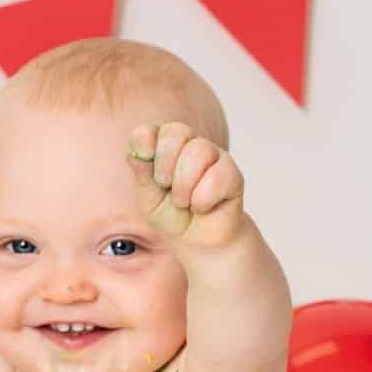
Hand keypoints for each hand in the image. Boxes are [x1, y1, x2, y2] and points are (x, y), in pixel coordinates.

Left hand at [126, 122, 245, 249]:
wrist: (198, 241)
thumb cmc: (173, 216)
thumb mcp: (149, 198)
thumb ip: (143, 173)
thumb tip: (138, 150)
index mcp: (164, 147)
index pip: (151, 130)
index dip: (145, 142)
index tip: (144, 160)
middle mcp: (190, 145)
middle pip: (175, 132)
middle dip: (164, 165)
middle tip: (166, 186)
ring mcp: (214, 157)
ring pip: (198, 151)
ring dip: (183, 186)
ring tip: (184, 202)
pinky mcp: (233, 174)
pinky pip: (216, 177)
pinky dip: (202, 200)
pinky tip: (203, 207)